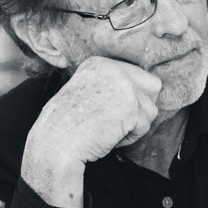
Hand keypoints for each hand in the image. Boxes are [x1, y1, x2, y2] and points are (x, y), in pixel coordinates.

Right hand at [21, 58, 162, 207]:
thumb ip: (109, 86)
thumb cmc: (66, 127)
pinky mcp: (132, 106)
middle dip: (140, 108)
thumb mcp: (84, 92)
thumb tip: (139, 94)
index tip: (107, 113)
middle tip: (115, 122)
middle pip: (152, 86)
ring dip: (133, 126)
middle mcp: (113, 69)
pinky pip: (144, 126)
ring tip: (108, 129)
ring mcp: (124, 86)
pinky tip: (108, 137)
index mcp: (99, 64)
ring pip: (150, 109)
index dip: (128, 99)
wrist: (55, 143)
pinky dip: (130, 138)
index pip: (136, 76)